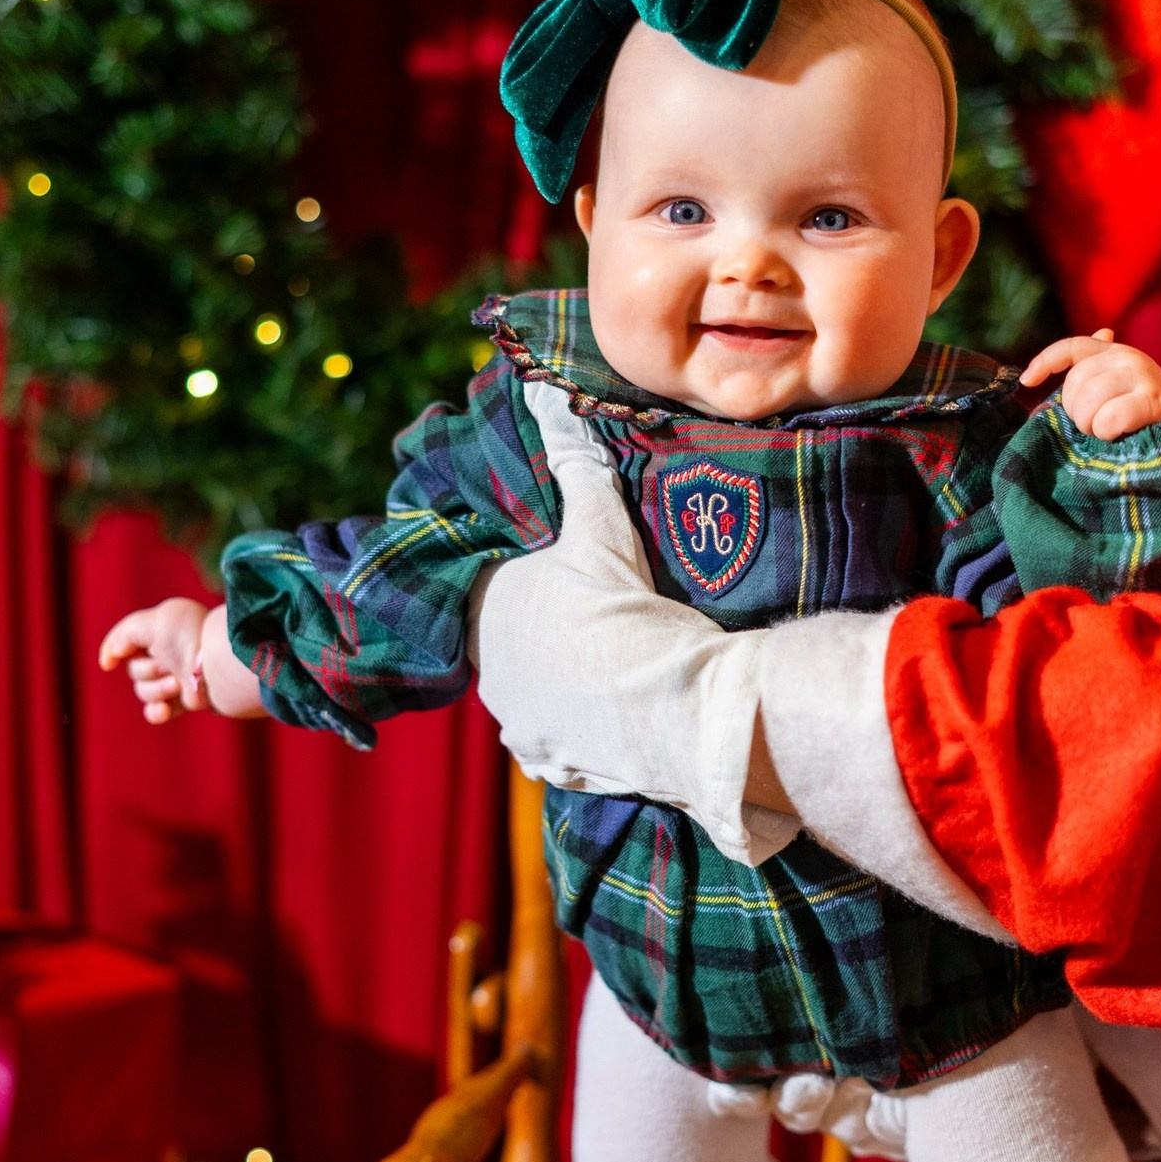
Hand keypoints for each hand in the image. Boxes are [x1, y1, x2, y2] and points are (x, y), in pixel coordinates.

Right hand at [100, 600, 267, 722]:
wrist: (220, 663)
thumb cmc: (188, 636)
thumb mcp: (151, 622)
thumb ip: (123, 635)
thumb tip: (110, 659)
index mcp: (160, 631)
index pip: (126, 643)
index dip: (116, 651)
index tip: (110, 664)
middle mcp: (168, 653)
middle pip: (134, 671)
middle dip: (147, 670)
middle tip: (169, 665)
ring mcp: (176, 677)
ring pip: (144, 692)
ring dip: (157, 689)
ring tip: (178, 683)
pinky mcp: (185, 698)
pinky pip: (157, 712)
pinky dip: (157, 712)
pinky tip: (164, 709)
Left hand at [469, 380, 800, 864]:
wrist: (676, 707)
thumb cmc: (625, 608)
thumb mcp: (601, 527)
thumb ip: (572, 462)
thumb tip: (545, 393)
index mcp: (485, 615)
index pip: (484, 590)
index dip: (520, 581)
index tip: (554, 579)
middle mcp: (490, 678)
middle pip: (507, 647)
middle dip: (538, 634)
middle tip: (586, 621)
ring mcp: (522, 728)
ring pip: (531, 698)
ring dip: (558, 685)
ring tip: (604, 668)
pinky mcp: (556, 768)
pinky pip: (559, 744)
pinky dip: (581, 729)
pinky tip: (612, 712)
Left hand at [1020, 328, 1160, 438]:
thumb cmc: (1137, 412)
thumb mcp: (1115, 386)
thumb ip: (1097, 368)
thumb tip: (1102, 332)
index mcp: (1112, 352)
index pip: (1071, 347)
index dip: (1045, 362)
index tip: (1026, 381)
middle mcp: (1127, 356)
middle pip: (1073, 384)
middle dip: (1075, 412)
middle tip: (1095, 422)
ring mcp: (1142, 375)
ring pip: (1088, 402)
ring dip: (1090, 426)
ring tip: (1108, 430)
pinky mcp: (1154, 399)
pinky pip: (1109, 418)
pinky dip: (1107, 432)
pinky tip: (1119, 433)